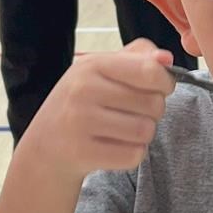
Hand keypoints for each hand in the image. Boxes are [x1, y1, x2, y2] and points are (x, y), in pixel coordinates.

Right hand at [21, 39, 175, 181]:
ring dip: (144, 134)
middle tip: (134, 113)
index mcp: (92, 64)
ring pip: (146, 131)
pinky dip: (132, 154)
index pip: (150, 71)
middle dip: (153, 111)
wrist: (46, 144)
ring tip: (124, 130)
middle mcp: (83, 90)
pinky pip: (134, 155)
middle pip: (154, 104)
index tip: (160, 88)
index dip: (165, 82)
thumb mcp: (103, 70)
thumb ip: (138, 57)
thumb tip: (166, 58)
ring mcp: (80, 122)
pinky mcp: (83, 153)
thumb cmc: (82, 102)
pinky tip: (115, 146)